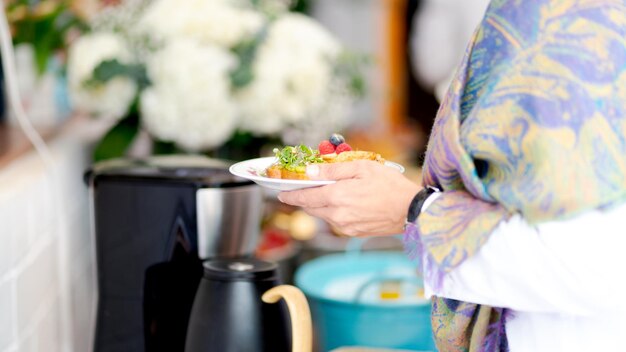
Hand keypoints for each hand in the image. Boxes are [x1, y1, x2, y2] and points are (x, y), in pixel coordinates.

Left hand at [277, 160, 421, 236]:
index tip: (280, 193)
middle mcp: (337, 215)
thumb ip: (333, 169)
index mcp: (336, 196)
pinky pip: (335, 221)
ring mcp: (345, 227)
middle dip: (303, 199)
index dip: (290, 195)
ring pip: (322, 215)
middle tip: (298, 190)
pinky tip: (341, 202)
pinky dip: (332, 212)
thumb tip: (310, 171)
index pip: (304, 196)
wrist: (411, 210)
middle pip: (311, 207)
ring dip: (318, 205)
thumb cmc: (389, 184)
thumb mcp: (361, 168)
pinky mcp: (354, 233)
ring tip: (323, 193)